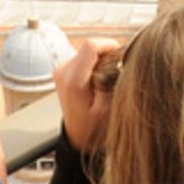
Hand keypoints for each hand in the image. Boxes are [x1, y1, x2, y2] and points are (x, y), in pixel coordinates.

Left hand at [54, 38, 123, 154]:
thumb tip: (121, 62)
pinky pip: (84, 58)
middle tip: (116, 73)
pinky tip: (99, 80)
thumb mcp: (108, 108)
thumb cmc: (91, 127)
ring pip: (88, 51)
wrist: (77, 137)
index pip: (91, 46)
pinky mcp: (64, 71)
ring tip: (107, 79)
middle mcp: (63, 71)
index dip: (109, 46)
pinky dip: (95, 64)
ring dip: (101, 60)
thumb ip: (113, 82)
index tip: (121, 56)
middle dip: (107, 55)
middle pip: (90, 47)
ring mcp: (62, 70)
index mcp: (73, 80)